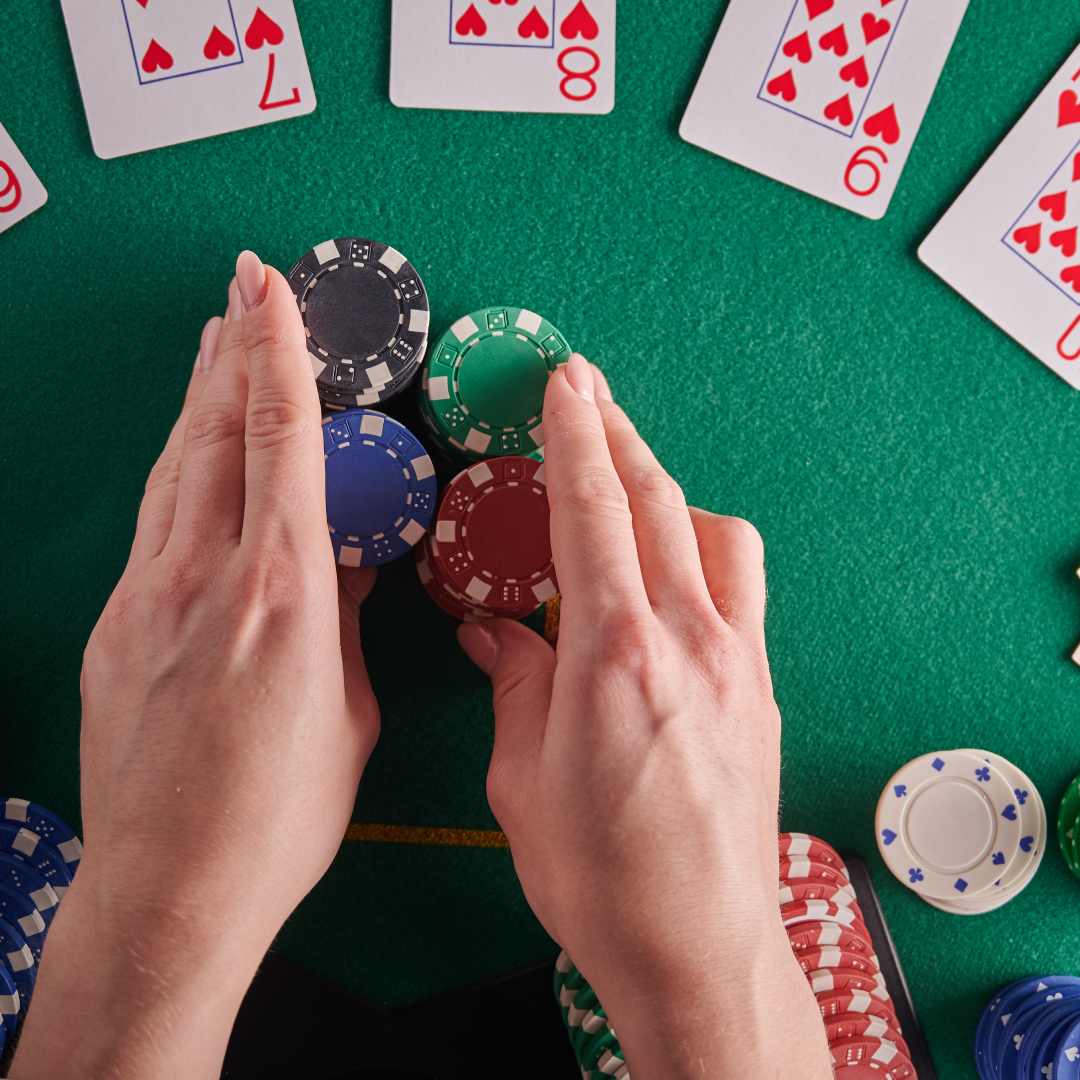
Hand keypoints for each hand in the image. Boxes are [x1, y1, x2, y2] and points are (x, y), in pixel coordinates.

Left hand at [13, 252, 378, 1079]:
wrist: (171, 888)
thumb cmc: (283, 816)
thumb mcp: (348, 713)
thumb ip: (348, 624)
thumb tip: (352, 562)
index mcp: (282, 596)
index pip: (281, 446)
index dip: (280, 359)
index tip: (275, 292)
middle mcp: (206, 579)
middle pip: (217, 436)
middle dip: (233, 349)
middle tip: (243, 283)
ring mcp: (147, 598)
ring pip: (176, 469)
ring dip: (197, 396)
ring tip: (213, 338)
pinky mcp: (116, 626)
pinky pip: (154, 522)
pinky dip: (178, 467)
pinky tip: (190, 453)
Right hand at [459, 354, 829, 1077]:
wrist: (696, 947)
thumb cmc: (596, 876)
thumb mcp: (522, 779)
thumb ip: (513, 682)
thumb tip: (491, 628)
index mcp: (614, 658)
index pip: (593, 513)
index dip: (575, 436)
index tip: (564, 381)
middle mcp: (687, 641)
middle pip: (656, 500)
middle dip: (618, 431)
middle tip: (586, 387)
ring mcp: (736, 661)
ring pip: (712, 531)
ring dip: (665, 487)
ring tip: (625, 479)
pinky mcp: (761, 686)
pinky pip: (741, 583)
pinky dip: (703, 546)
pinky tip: (673, 564)